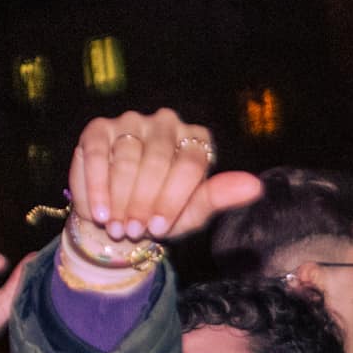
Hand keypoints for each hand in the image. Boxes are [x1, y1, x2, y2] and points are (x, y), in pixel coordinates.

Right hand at [70, 110, 260, 242]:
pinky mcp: (100, 128)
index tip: (159, 228)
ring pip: (128, 159)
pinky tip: (98, 212)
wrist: (120, 219)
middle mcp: (167, 122)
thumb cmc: (162, 213)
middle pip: (158, 160)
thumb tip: (255, 186)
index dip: (173, 200)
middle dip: (145, 201)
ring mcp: (132, 121)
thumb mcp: (192, 211)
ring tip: (117, 227)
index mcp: (197, 139)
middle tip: (135, 230)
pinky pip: (97, 155)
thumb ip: (219, 197)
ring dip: (120, 198)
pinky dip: (96, 186)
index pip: (191, 165)